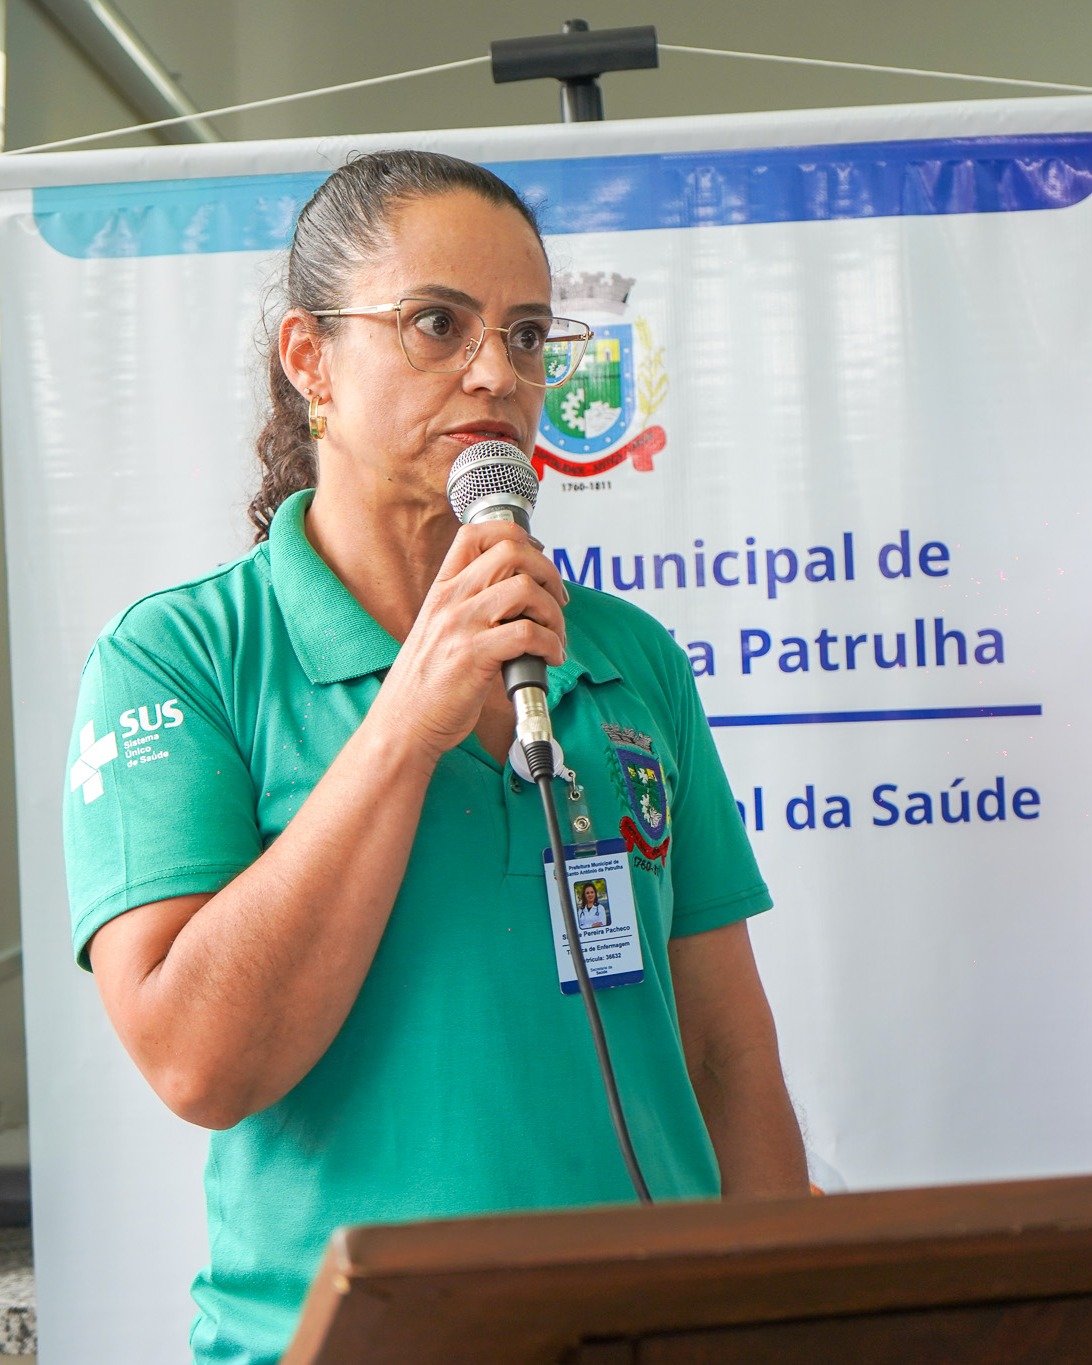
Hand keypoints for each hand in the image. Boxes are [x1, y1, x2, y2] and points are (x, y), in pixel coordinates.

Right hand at [370, 521, 567, 762]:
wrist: (403, 723)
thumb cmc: (426, 684)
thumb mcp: (440, 630)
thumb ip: (471, 607)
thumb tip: (520, 595)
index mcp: (443, 589)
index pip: (477, 534)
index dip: (517, 537)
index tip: (536, 562)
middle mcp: (451, 600)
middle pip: (511, 552)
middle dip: (548, 572)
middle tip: (556, 600)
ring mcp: (461, 626)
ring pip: (525, 589)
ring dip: (554, 612)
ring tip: (554, 636)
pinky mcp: (473, 656)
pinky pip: (527, 634)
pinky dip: (551, 645)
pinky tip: (549, 658)